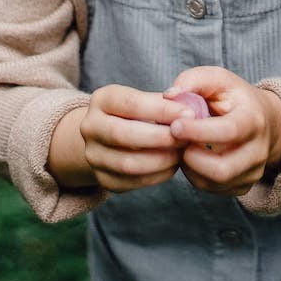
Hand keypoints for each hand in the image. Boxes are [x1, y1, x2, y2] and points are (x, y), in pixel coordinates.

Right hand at [50, 84, 185, 192]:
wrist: (110, 137)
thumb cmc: (138, 113)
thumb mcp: (146, 99)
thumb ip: (165, 102)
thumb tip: (188, 113)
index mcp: (101, 100)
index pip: (131, 103)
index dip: (162, 110)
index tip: (190, 114)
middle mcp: (90, 127)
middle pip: (123, 135)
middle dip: (160, 137)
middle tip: (186, 137)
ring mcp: (93, 155)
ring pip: (128, 164)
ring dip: (161, 159)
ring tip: (182, 152)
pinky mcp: (103, 179)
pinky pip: (133, 182)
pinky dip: (158, 175)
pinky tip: (173, 165)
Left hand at [165, 66, 280, 197]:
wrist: (263, 120)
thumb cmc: (235, 98)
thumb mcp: (219, 79)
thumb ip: (193, 80)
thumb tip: (169, 96)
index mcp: (253, 120)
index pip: (229, 132)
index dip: (199, 131)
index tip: (175, 126)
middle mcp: (258, 150)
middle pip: (222, 169)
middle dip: (191, 158)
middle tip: (176, 140)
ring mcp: (253, 172)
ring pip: (213, 182)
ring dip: (190, 166)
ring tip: (182, 146)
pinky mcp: (243, 186)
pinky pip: (211, 188)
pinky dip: (194, 175)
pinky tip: (192, 156)